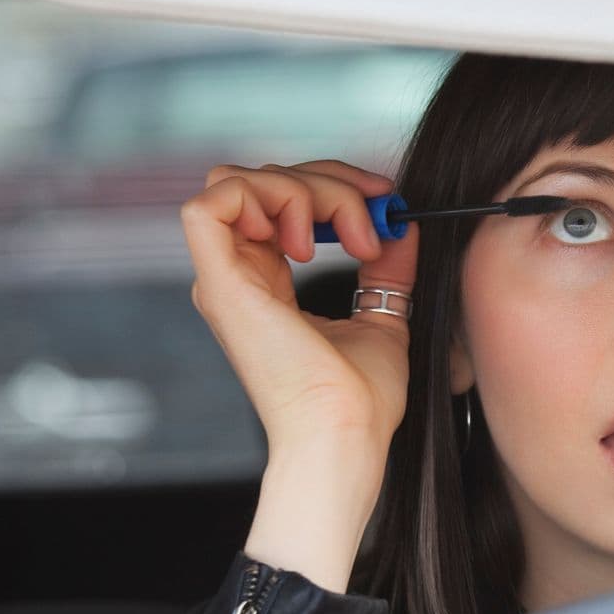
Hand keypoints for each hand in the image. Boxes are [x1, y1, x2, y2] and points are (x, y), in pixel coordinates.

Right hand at [181, 159, 418, 458]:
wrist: (345, 434)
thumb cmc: (358, 400)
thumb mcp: (381, 315)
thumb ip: (386, 268)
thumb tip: (401, 224)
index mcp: (265, 281)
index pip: (279, 198)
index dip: (333, 184)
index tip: (385, 203)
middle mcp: (237, 274)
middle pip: (260, 179)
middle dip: (328, 181)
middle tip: (373, 223)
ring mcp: (223, 278)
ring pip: (236, 181)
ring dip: (305, 189)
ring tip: (347, 240)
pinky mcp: (220, 283)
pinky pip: (211, 203)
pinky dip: (266, 198)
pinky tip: (305, 240)